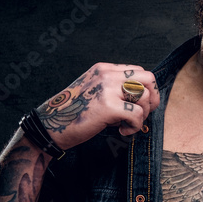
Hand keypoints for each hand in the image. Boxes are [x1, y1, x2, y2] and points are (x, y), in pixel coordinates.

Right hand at [34, 63, 160, 148]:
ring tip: (128, 125)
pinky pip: (136, 114)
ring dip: (142, 115)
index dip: (145, 90)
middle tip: (143, 114)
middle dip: (153, 98)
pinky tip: (122, 132)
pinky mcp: (107, 106)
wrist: (49, 127)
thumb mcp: (93, 91)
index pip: (138, 72)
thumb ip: (113, 88)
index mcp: (103, 69)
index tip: (141, 105)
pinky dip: (134, 127)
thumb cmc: (73, 113)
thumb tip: (141, 97)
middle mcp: (106, 75)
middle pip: (148, 79)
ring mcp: (107, 89)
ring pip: (145, 97)